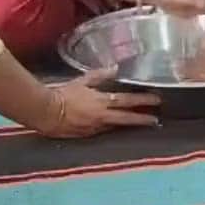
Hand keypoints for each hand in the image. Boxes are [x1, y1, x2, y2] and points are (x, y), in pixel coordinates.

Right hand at [40, 68, 159, 137]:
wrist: (47, 113)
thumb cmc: (63, 94)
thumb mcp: (82, 81)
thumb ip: (99, 75)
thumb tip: (115, 68)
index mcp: (102, 101)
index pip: (127, 101)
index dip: (143, 100)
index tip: (157, 100)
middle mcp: (102, 117)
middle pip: (127, 118)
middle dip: (143, 119)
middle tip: (156, 120)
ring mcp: (96, 128)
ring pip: (118, 126)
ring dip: (130, 124)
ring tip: (143, 122)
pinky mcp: (89, 135)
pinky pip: (105, 131)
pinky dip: (114, 127)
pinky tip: (119, 126)